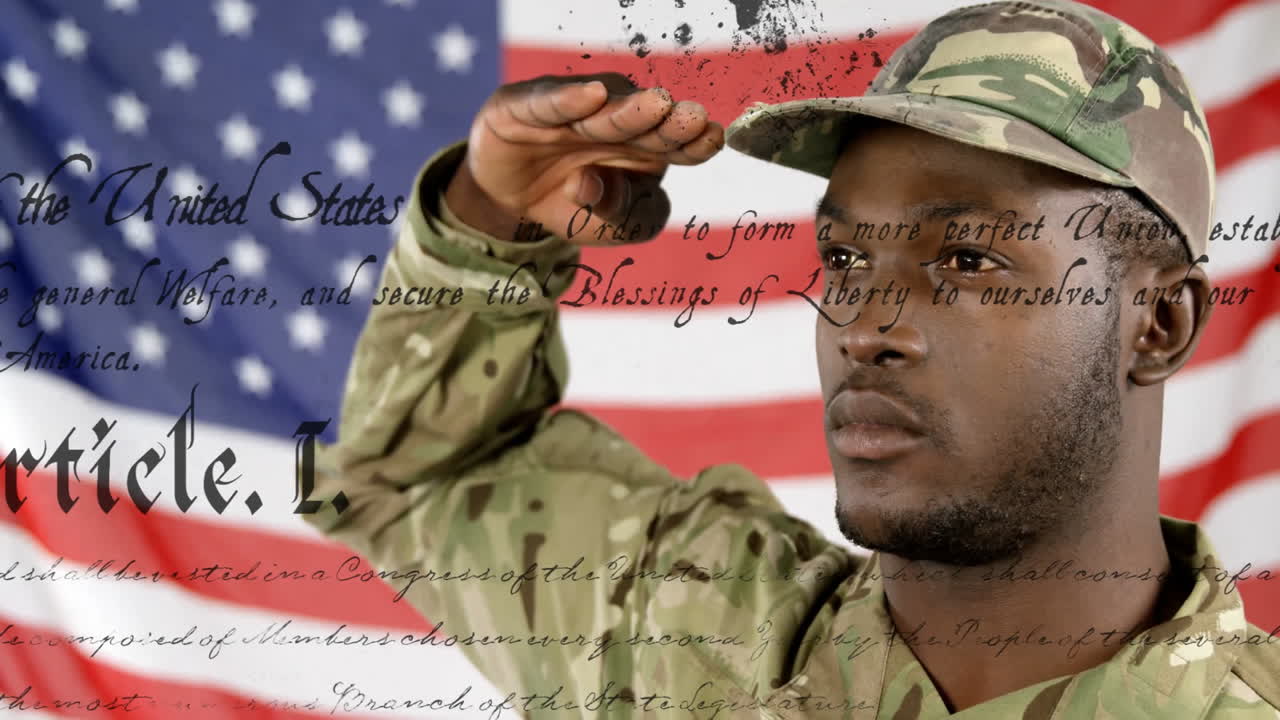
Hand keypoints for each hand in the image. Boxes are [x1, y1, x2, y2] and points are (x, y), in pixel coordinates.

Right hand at [444, 72, 723, 244]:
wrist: (510, 205)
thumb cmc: (575, 208)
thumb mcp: (610, 227)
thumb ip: (624, 216)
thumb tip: (596, 186)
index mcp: (644, 147)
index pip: (675, 142)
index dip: (692, 141)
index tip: (712, 138)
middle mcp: (611, 120)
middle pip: (644, 120)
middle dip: (668, 121)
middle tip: (692, 118)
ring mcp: (568, 110)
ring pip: (602, 108)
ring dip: (628, 110)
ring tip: (655, 106)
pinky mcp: (523, 106)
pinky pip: (547, 100)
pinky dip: (568, 99)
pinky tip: (592, 96)